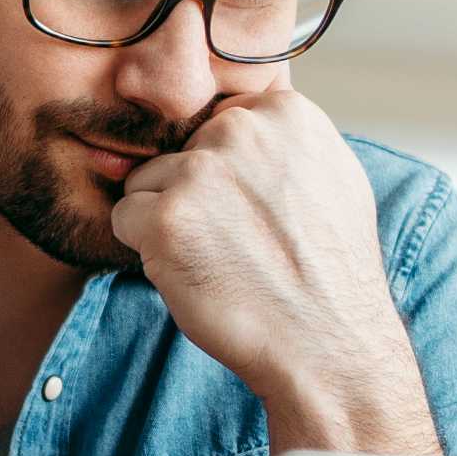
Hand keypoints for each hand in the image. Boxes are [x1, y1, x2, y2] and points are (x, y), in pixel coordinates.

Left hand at [107, 87, 438, 455]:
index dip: (226, 176)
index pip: (217, 124)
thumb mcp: (331, 178)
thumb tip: (236, 115)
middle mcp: (242, 130)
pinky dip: (147, 251)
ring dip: (169, 222)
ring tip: (222, 259)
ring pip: (146, 183)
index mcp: (285, 112)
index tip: (255, 212)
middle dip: (195, 195)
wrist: (327, 343)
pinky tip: (195, 273)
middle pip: (179, 151)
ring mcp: (201, 171)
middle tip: (239, 242)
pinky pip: (124, 218)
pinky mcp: (166, 216)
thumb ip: (283, 141)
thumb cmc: (330, 272)